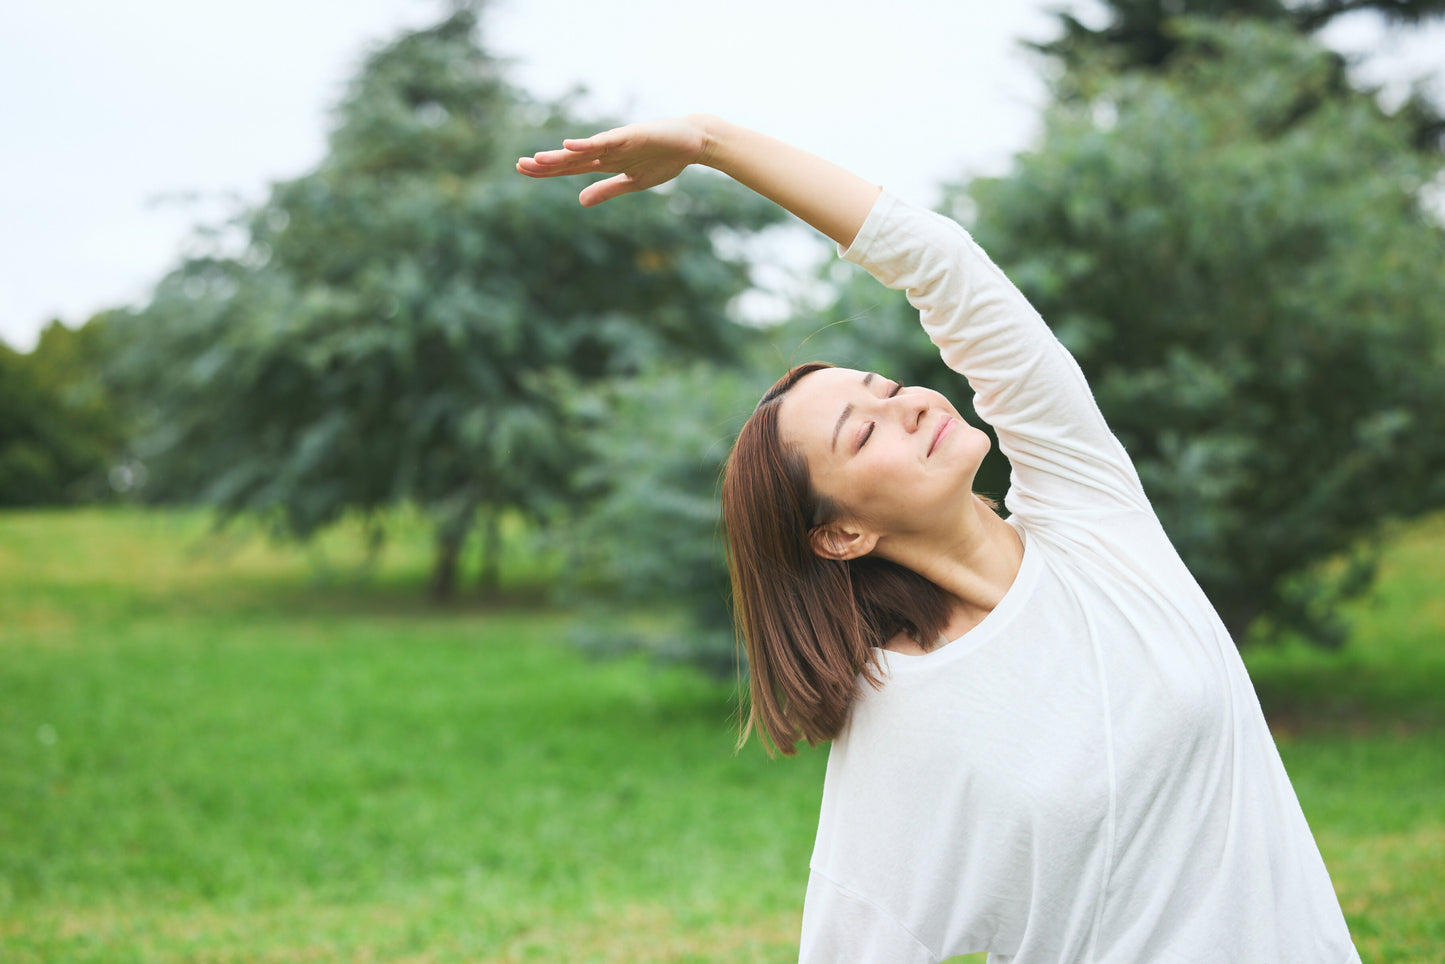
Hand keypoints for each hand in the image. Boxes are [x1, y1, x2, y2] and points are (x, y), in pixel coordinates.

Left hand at [515, 116, 710, 206]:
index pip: (570, 168)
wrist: (693, 142)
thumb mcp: (633, 183)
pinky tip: (570, 145)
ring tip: (538, 160)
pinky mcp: (631, 135)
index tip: (524, 170)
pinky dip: (588, 143)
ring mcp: (618, 142)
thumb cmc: (665, 159)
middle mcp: (606, 150)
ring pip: (584, 150)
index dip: (548, 170)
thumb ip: (607, 190)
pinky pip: (606, 140)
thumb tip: (580, 201)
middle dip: (546, 163)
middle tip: (519, 166)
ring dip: (561, 156)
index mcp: (606, 163)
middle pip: (570, 159)